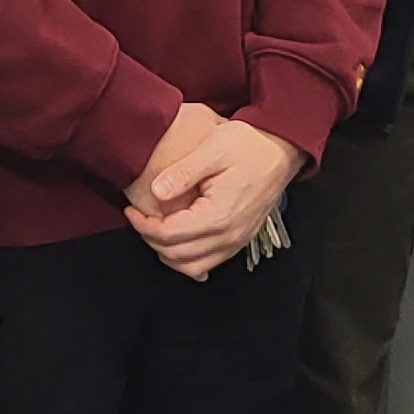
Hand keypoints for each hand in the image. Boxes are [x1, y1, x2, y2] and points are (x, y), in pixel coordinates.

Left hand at [125, 113, 303, 277]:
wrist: (281, 151)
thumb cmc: (249, 145)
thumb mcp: (213, 147)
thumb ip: (183, 172)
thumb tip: (156, 191)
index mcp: (219, 214)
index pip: (169, 235)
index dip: (143, 225)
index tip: (132, 210)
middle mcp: (229, 235)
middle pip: (176, 255)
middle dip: (150, 239)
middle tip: (139, 218)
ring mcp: (236, 242)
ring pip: (191, 268)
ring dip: (167, 253)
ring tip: (154, 229)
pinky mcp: (239, 241)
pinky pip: (208, 264)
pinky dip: (187, 259)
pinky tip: (177, 241)